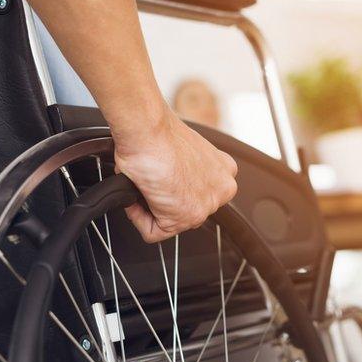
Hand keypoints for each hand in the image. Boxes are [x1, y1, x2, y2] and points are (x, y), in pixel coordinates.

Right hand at [113, 108, 237, 242]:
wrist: (148, 130)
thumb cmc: (157, 133)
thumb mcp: (183, 152)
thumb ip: (185, 171)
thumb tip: (168, 181)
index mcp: (223, 171)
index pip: (198, 194)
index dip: (172, 189)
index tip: (162, 179)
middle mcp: (221, 189)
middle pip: (185, 209)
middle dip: (163, 200)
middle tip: (150, 182)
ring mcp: (205, 206)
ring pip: (169, 222)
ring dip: (149, 207)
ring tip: (144, 185)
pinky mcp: (184, 218)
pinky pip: (152, 232)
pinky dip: (138, 217)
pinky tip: (137, 195)